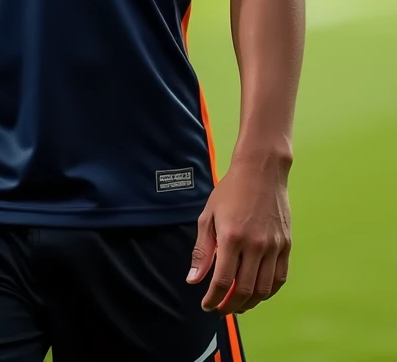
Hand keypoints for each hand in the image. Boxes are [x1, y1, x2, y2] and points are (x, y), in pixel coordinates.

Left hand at [187, 156, 290, 314]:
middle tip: (221, 309)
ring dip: (249, 303)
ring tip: (237, 304)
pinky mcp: (285, 245)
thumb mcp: (208, 216)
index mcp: (231, 237)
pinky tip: (257, 293)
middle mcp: (254, 245)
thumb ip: (201, 251)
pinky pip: (279, 278)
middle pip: (244, 291)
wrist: (261, 170)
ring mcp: (273, 246)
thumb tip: (193, 280)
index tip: (207, 305)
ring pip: (263, 290)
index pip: (222, 282)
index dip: (213, 299)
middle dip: (230, 306)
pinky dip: (268, 292)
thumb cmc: (231, 191)